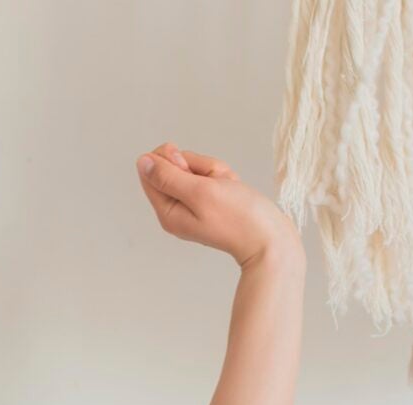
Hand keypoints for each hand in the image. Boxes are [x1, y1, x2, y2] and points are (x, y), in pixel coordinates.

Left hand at [134, 142, 300, 269]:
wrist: (270, 238)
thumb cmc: (238, 217)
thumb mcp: (198, 191)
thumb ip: (167, 176)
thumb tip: (142, 162)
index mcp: (167, 211)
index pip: (150, 170)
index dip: (169, 159)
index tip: (187, 167)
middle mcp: (177, 209)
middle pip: (174, 166)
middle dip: (198, 166)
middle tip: (213, 182)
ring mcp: (194, 204)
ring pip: (196, 168)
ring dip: (214, 171)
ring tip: (228, 187)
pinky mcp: (211, 200)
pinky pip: (211, 175)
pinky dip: (224, 177)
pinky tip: (233, 188)